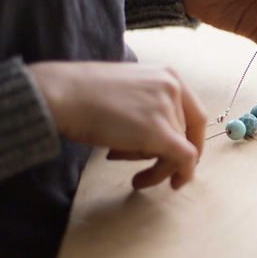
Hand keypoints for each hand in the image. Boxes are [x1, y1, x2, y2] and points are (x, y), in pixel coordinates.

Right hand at [28, 61, 205, 189]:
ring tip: (124, 165)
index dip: (192, 139)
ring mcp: (167, 109)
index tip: (182, 156)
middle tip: (139, 167)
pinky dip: (180, 175)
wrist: (61, 94)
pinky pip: (184, 159)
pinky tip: (158, 183)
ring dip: (154, 164)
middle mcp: (173, 87)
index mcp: (167, 74)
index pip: (195, 113)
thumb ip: (150, 107)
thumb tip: (162, 139)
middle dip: (163, 154)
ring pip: (179, 150)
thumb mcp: (127, 90)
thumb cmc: (82, 93)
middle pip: (184, 134)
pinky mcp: (159, 132)